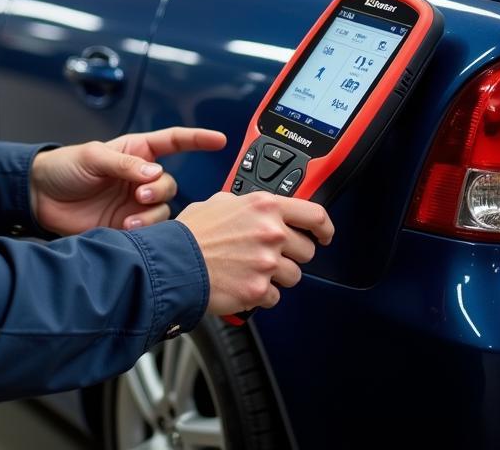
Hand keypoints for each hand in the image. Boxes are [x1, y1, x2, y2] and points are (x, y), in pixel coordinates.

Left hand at [30, 127, 226, 235]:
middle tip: (141, 194)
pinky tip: (126, 229)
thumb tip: (153, 173)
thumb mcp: (93, 156)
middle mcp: (139, 177)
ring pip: (163, 210)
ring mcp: (134, 202)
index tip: (219, 140)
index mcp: (135, 152)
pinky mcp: (126, 225)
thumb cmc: (64, 167)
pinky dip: (143, 231)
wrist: (40, 198)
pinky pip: (149, 230)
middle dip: (160, 190)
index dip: (197, 139)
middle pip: (169, 183)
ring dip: (151, 214)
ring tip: (129, 219)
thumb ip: (124, 164)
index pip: (173, 141)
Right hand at [177, 191, 333, 316]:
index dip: (325, 228)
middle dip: (291, 256)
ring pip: (293, 277)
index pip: (315, 215)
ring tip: (250, 270)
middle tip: (269, 256)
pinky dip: (261, 295)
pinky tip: (242, 283)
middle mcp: (271, 232)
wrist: (174, 262)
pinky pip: (274, 297)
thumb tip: (257, 209)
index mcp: (264, 206)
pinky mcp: (259, 289)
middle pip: (307, 251)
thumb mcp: (219, 202)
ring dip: (276, 277)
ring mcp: (267, 262)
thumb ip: (246, 205)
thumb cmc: (191, 234)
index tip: (324, 235)